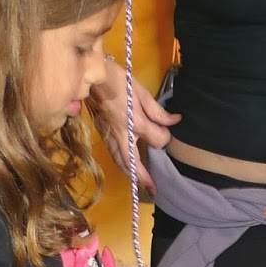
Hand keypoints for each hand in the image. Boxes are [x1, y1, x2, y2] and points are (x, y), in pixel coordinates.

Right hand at [89, 58, 179, 194]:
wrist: (91, 76)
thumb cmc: (118, 80)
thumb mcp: (141, 92)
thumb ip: (158, 111)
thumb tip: (175, 121)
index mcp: (133, 122)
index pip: (156, 139)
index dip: (165, 138)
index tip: (168, 133)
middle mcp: (121, 134)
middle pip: (132, 163)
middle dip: (143, 178)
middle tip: (154, 190)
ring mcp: (109, 135)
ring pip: (120, 161)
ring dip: (131, 174)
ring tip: (141, 183)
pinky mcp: (102, 134)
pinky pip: (114, 154)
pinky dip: (122, 164)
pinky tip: (127, 166)